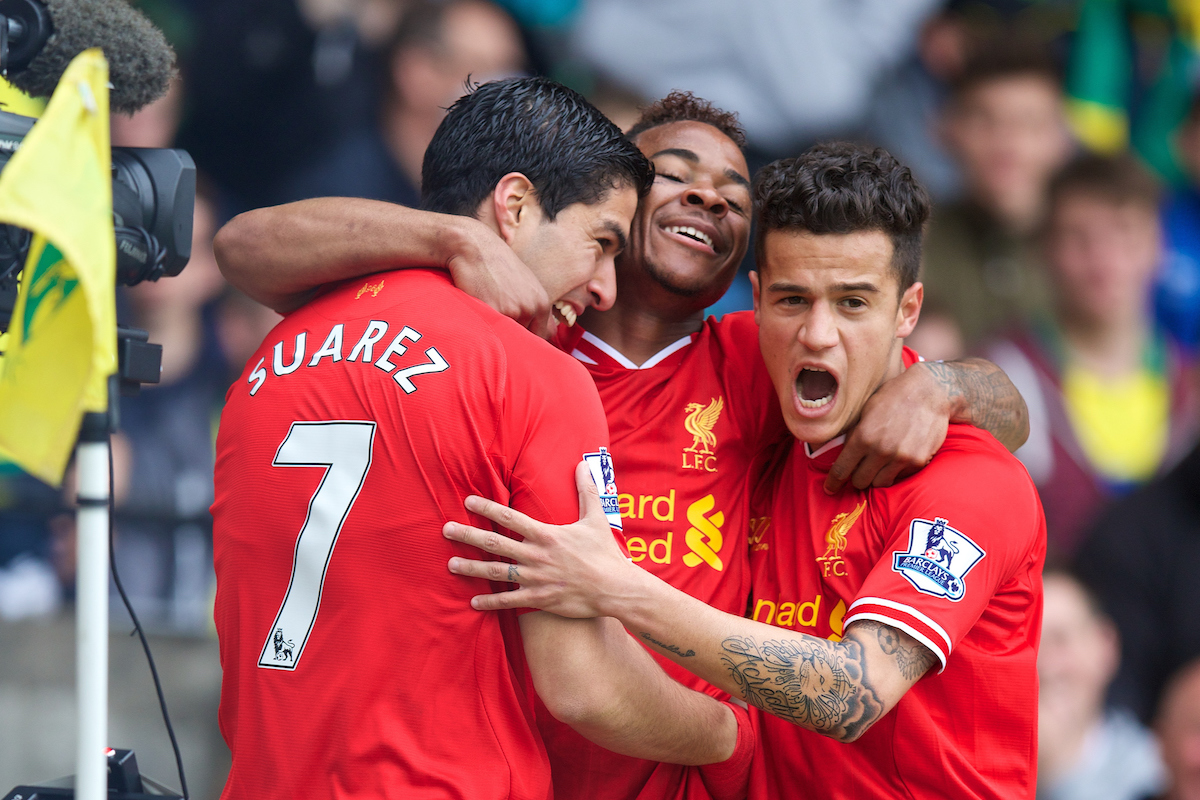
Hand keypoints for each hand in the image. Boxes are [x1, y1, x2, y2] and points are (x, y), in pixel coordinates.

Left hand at [443, 461, 632, 615]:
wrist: (615, 589)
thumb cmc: (605, 554)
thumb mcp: (597, 518)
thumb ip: (587, 491)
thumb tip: (584, 464)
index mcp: (547, 534)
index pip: (510, 517)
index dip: (487, 508)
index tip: (468, 502)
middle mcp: (536, 556)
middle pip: (495, 543)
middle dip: (468, 536)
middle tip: (446, 530)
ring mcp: (535, 578)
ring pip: (496, 572)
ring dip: (471, 568)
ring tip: (450, 564)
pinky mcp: (539, 599)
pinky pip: (509, 601)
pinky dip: (490, 603)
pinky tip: (472, 603)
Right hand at [445, 217, 552, 337]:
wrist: (474, 247)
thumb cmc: (497, 265)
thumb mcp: (525, 284)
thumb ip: (534, 307)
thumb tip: (548, 333)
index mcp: (542, 302)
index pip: (543, 336)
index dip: (529, 338)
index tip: (519, 336)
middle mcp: (531, 308)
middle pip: (524, 339)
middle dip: (513, 335)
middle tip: (499, 320)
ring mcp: (513, 311)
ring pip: (506, 337)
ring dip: (497, 330)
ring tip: (487, 309)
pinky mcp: (493, 311)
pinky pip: (490, 330)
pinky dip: (483, 326)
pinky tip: (479, 309)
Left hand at [825, 362, 950, 492]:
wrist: (930, 391)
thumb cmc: (894, 396)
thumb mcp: (866, 411)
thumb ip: (855, 435)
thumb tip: (843, 455)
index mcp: (863, 437)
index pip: (842, 470)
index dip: (834, 482)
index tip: (830, 489)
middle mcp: (881, 450)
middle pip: (861, 482)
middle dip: (858, 477)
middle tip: (861, 470)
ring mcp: (901, 458)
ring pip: (881, 483)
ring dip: (877, 477)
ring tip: (880, 464)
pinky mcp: (918, 461)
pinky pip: (901, 476)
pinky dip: (897, 471)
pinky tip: (899, 456)